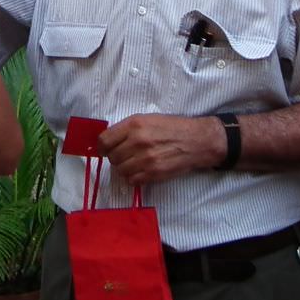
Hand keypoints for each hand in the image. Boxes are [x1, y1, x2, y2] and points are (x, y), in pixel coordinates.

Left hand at [103, 114, 226, 186]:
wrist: (197, 141)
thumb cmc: (173, 128)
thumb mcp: (148, 119)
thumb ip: (127, 128)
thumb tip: (108, 140)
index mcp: (134, 124)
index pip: (104, 140)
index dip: (102, 147)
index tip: (105, 149)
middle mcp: (138, 141)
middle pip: (112, 157)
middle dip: (116, 157)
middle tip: (125, 155)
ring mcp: (145, 159)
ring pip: (121, 170)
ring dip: (125, 168)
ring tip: (135, 163)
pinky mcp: (153, 173)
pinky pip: (132, 180)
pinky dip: (134, 177)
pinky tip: (142, 170)